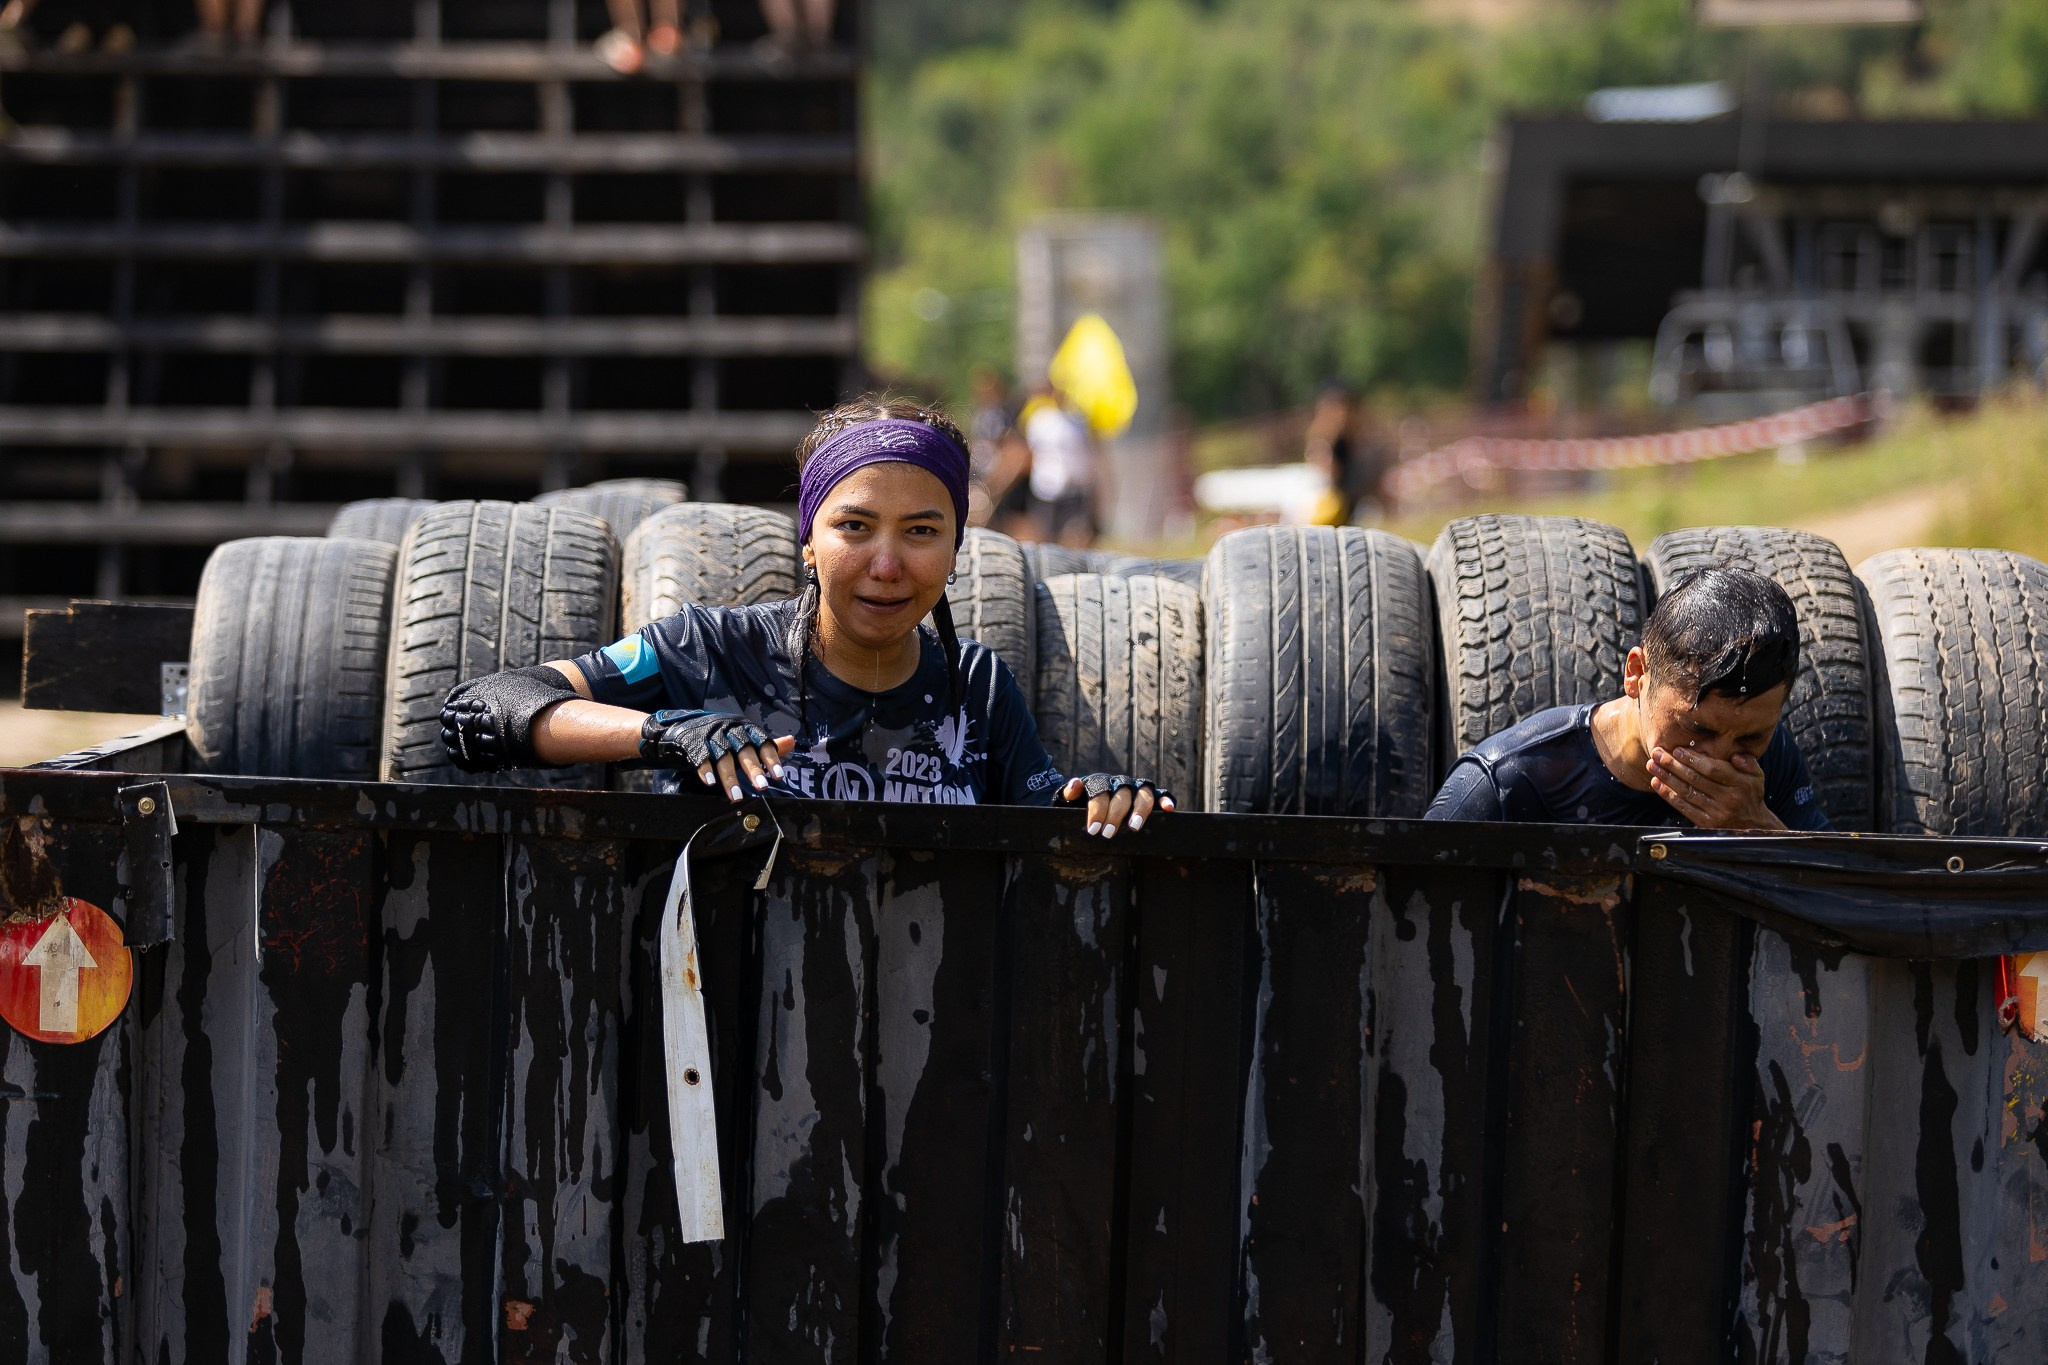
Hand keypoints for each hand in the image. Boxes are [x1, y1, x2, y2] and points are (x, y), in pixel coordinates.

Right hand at [641, 710, 797, 803]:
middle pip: (743, 749)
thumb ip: (766, 744)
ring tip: (736, 796)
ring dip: (729, 777)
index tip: (779, 776)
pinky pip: (700, 757)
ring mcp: (711, 735)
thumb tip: (792, 742)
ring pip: (722, 756)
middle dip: (753, 769)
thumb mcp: (744, 737)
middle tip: (761, 787)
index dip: (771, 759)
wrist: (685, 728)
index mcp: (745, 728)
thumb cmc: (722, 736)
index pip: (762, 742)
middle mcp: (729, 729)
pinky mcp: (693, 742)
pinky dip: (705, 770)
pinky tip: (710, 783)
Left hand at [1058, 774, 1174, 840]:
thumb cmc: (1081, 804)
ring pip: (1142, 793)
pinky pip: (1160, 794)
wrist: (1090, 800)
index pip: (1101, 792)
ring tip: (1135, 828)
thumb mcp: (1069, 800)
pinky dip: (1166, 799)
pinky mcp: (1149, 795)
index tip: (1093, 829)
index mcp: (1100, 782)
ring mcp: (1135, 788)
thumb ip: (1069, 793)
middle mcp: (1120, 782)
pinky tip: (1169, 809)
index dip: (1097, 810)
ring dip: (1140, 810)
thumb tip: (1075, 784)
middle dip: (1116, 815)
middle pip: (1122, 795)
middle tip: (1108, 834)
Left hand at [1647, 747, 1783, 830]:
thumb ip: (1748, 763)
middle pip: (1696, 779)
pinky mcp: (1707, 824)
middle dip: (1673, 764)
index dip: (1694, 759)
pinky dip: (1668, 795)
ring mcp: (1717, 812)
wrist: (1753, 826)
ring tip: (1652, 765)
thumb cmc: (1750, 795)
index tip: (1677, 750)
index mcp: (1741, 784)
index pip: (1713, 769)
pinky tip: (1657, 784)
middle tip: (1657, 753)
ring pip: (1687, 792)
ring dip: (1666, 778)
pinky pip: (1684, 807)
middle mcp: (1729, 798)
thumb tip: (1735, 755)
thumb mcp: (1756, 777)